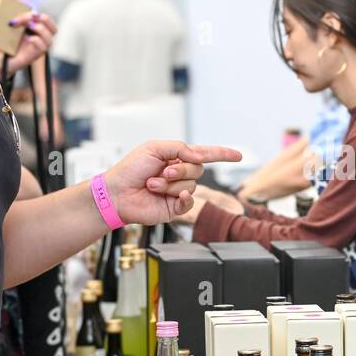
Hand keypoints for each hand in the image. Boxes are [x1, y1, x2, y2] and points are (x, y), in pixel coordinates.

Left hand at [2, 10, 57, 72]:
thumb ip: (6, 7)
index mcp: (32, 29)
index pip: (45, 19)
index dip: (37, 13)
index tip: (23, 9)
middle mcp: (37, 38)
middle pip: (52, 27)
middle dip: (42, 18)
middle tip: (28, 17)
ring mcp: (35, 48)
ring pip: (50, 38)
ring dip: (40, 28)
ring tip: (28, 26)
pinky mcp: (32, 56)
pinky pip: (42, 47)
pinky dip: (36, 40)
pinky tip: (25, 38)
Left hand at [103, 140, 241, 224]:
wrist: (117, 193)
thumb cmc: (130, 170)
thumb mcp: (154, 148)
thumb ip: (180, 148)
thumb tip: (199, 157)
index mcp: (176, 158)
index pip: (205, 154)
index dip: (222, 154)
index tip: (238, 155)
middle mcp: (179, 175)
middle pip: (198, 169)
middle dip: (180, 170)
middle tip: (161, 173)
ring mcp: (178, 191)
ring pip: (191, 185)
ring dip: (169, 184)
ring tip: (152, 185)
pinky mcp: (175, 208)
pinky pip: (189, 202)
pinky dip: (183, 198)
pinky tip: (172, 196)